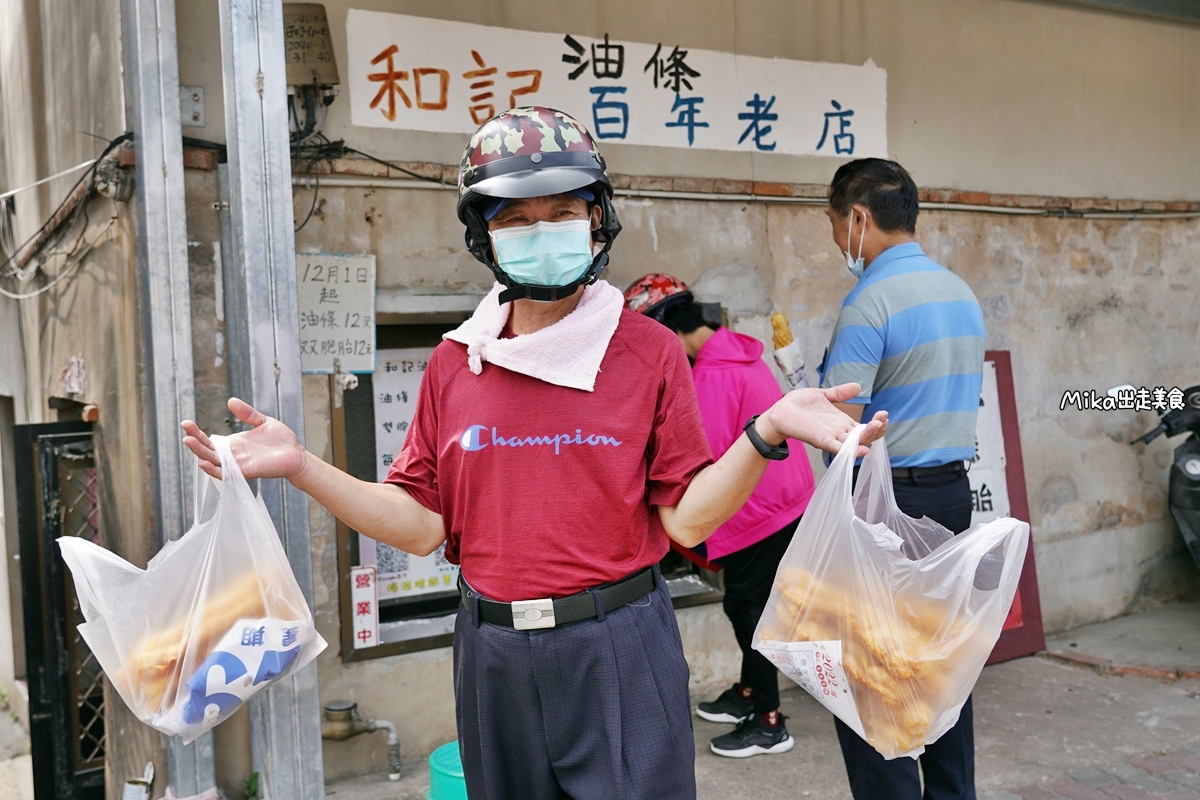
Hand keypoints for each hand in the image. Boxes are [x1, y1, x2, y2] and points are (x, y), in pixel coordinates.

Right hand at [181, 398, 306, 480]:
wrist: (297, 454)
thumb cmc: (281, 440)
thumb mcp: (262, 421)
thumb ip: (247, 413)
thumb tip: (230, 401)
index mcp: (234, 444)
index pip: (209, 440)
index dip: (197, 433)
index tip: (186, 423)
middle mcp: (232, 455)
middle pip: (207, 450)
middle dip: (195, 440)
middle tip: (185, 428)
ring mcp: (238, 464)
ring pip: (213, 461)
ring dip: (200, 453)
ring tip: (188, 441)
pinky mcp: (246, 472)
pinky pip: (226, 473)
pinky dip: (213, 469)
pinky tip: (203, 462)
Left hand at [757, 383, 887, 454]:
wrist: (779, 411)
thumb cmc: (799, 405)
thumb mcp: (823, 395)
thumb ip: (840, 393)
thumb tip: (858, 386)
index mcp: (842, 422)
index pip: (866, 427)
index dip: (878, 423)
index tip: (885, 413)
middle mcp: (839, 432)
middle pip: (865, 436)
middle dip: (878, 429)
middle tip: (884, 418)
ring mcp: (831, 436)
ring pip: (855, 442)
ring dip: (868, 437)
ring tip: (879, 426)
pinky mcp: (821, 439)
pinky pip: (839, 448)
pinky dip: (852, 450)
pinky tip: (864, 448)